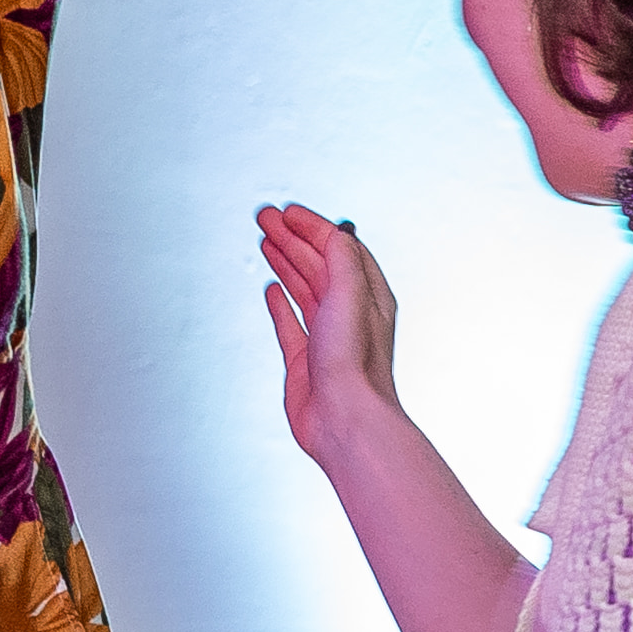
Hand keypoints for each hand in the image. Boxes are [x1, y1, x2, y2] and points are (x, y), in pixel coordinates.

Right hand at [257, 200, 405, 463]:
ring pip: (303, 287)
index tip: (287, 211)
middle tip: (264, 217)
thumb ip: (341, 256)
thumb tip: (331, 231)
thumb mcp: (351, 294)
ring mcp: (326, 336)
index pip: (339, 247)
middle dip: (292, 238)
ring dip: (284, 261)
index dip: (313, 226)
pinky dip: (279, 302)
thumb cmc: (354, 365)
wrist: (343, 420)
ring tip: (265, 240)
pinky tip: (271, 288)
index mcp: (368, 295)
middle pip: (318, 263)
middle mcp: (349, 313)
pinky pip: (289, 322)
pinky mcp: (304, 360)